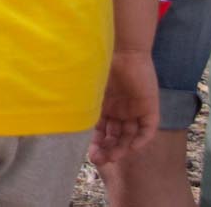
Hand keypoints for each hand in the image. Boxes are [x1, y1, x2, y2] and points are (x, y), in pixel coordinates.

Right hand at [90, 48, 158, 165]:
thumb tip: (60, 119)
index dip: (98, 143)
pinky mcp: (149, 107)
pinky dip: (141, 140)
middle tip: (99, 160)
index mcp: (106, 105)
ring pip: (130, 136)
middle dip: (108, 149)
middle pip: (116, 136)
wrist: (123, 50)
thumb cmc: (100, 65)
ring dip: (121, 148)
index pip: (103, 130)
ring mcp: (135, 109)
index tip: (90, 154)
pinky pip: (147, 129)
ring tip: (111, 157)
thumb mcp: (87, 88)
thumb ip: (80, 103)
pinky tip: (130, 149)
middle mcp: (121, 110)